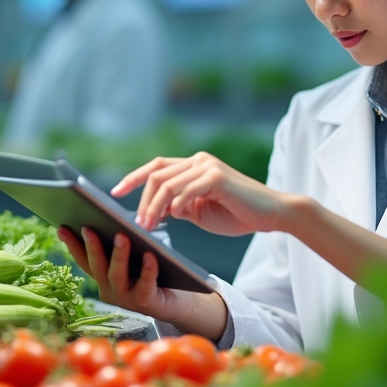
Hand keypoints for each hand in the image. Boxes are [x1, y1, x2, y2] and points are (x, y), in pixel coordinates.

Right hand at [57, 226, 200, 325]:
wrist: (180, 303)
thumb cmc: (157, 274)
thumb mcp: (135, 259)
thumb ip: (122, 246)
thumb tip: (113, 221)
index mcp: (104, 278)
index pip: (84, 260)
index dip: (72, 245)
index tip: (62, 227)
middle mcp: (110, 290)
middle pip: (97, 266)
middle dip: (92, 246)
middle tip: (88, 227)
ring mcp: (126, 299)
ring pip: (117, 275)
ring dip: (118, 255)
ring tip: (121, 235)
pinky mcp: (146, 303)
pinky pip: (145, 285)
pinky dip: (147, 269)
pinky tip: (149, 255)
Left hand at [112, 152, 295, 235]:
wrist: (271, 214)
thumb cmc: (237, 214)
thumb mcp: (200, 212)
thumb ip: (179, 206)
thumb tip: (156, 212)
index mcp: (194, 166)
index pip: (157, 166)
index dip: (133, 177)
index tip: (115, 192)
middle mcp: (199, 160)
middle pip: (157, 175)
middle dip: (142, 201)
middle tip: (137, 224)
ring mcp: (208, 166)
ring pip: (168, 184)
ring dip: (154, 207)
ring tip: (148, 226)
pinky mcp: (218, 177)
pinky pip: (187, 190)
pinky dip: (176, 204)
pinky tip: (173, 217)